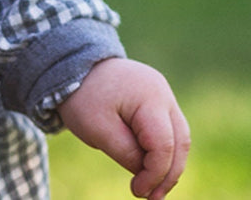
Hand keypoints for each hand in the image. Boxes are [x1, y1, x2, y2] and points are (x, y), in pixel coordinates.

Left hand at [58, 58, 189, 199]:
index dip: (155, 173)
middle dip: (168, 174)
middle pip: (179, 141)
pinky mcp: (156, 97)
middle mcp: (163, 93)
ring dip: (168, 164)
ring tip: (152, 188)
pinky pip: (167, 128)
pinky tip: (150, 167)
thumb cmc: (82, 96)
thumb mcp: (97, 128)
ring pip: (177, 136)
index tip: (138, 192)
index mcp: (150, 97)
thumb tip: (147, 174)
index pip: (163, 144)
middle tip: (152, 197)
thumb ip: (126, 153)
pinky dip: (162, 149)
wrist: (72, 64)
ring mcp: (162, 93)